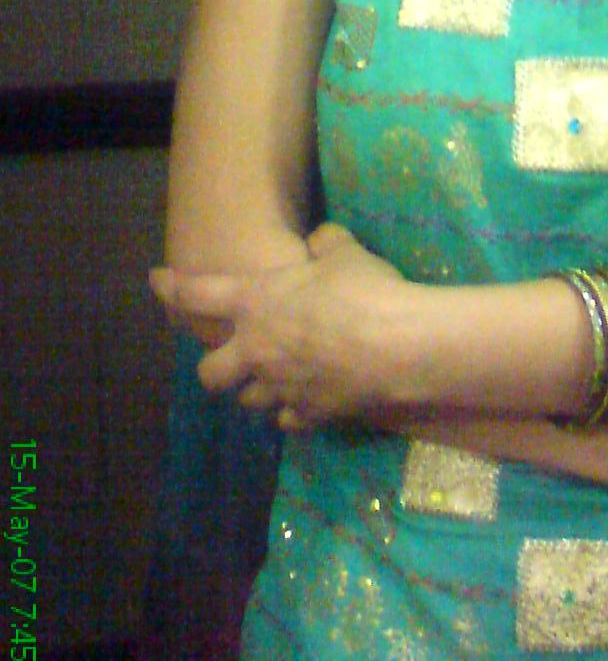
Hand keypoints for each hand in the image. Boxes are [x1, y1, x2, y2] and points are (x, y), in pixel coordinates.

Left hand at [149, 224, 409, 430]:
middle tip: (233, 357)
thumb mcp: (346, 252)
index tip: (157, 281)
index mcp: (255, 301)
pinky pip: (287, 418)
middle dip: (215, 367)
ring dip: (257, 390)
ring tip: (276, 380)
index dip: (172, 287)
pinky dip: (293, 409)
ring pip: (247, 402)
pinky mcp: (307, 415)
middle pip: (209, 373)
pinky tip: (308, 399)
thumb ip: (326, 244)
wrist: (397, 347)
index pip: (196, 293)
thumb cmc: (364, 291)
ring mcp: (278, 388)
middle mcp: (255, 349)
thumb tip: (320, 241)